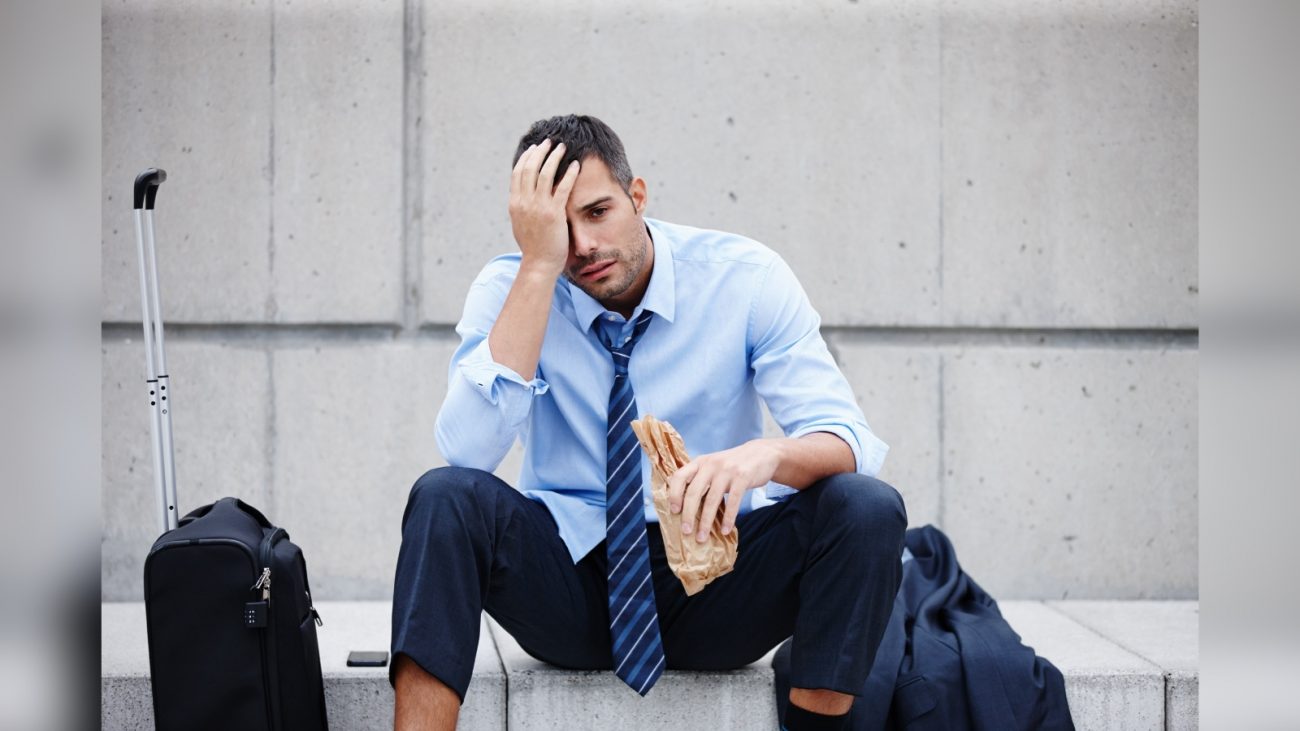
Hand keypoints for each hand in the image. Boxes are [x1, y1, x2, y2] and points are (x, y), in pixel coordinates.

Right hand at [508, 139, 579, 276]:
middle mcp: (524, 202)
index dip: (526, 158)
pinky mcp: (554, 214)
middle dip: (540, 152)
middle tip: (549, 142)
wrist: (539, 264)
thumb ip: (522, 208)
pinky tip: (575, 165)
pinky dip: (569, 174)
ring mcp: (538, 207)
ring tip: (562, 147)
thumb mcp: (521, 224)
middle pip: (530, 168)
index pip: (518, 173)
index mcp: (515, 203)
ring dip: (554, 157)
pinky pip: (562, 188)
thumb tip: (523, 196)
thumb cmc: (533, 247)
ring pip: (545, 173)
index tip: (534, 148)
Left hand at [667, 439, 781, 542]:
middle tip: (686, 531)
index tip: (673, 511)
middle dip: (688, 514)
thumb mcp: (714, 466)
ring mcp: (727, 470)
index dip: (674, 494)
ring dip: (706, 521)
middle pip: (694, 492)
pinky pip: (733, 501)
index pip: (679, 476)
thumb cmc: (734, 465)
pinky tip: (726, 530)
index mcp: (700, 462)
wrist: (762, 453)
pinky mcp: (743, 477)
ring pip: (712, 500)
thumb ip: (700, 479)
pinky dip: (729, 518)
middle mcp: (711, 465)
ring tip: (702, 537)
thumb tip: (685, 506)